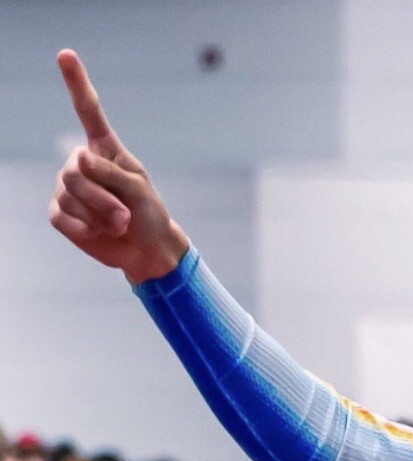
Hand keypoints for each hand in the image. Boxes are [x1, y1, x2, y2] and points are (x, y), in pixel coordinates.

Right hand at [49, 50, 187, 282]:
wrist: (146, 250)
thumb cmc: (148, 215)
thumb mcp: (139, 190)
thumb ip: (111, 173)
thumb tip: (77, 159)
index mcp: (104, 149)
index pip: (88, 111)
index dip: (76, 83)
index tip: (65, 54)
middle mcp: (81, 163)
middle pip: (75, 172)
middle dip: (103, 199)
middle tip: (125, 216)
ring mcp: (68, 188)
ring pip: (70, 196)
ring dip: (100, 216)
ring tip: (119, 224)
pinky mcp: (61, 212)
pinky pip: (62, 216)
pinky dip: (83, 228)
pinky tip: (96, 232)